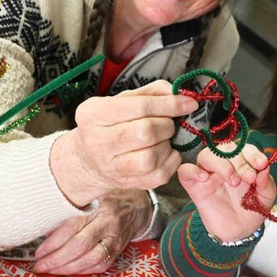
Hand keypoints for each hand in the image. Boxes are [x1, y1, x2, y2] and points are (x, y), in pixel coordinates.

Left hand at [33, 188, 152, 274]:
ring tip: (50, 270)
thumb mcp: (90, 195)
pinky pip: (99, 266)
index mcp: (99, 208)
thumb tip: (45, 227)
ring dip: (67, 269)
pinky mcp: (118, 251)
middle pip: (80, 247)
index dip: (53, 242)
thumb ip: (71, 208)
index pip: (72, 228)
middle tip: (39, 265)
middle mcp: (108, 225)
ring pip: (90, 260)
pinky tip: (68, 271)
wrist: (137, 205)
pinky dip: (82, 271)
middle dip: (56, 260)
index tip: (38, 251)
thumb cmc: (108, 198)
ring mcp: (115, 240)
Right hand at [50, 80, 197, 206]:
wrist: (88, 159)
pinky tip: (165, 153)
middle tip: (169, 123)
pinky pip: (158, 175)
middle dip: (167, 125)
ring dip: (167, 145)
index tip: (189, 103)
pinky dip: (170, 162)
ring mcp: (112, 166)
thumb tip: (178, 93)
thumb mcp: (119, 101)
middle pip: (146, 132)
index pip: (139, 107)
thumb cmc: (108, 125)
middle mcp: (99, 142)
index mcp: (95, 114)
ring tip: (163, 139)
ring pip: (151, 158)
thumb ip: (149, 93)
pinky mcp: (127, 183)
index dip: (169, 105)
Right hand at [177, 143, 272, 241]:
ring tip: (233, 181)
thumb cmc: (251, 210)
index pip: (244, 148)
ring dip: (221, 164)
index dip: (253, 154)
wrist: (238, 232)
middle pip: (226, 148)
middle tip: (249, 178)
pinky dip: (193, 170)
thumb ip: (267, 183)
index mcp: (242, 162)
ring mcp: (208, 174)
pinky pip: (185, 170)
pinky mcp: (194, 186)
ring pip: (206, 155)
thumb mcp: (266, 198)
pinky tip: (204, 178)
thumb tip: (265, 168)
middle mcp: (224, 164)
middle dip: (240, 161)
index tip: (261, 164)